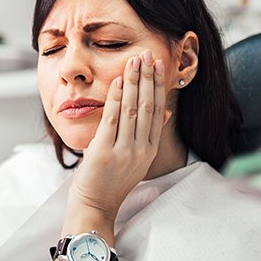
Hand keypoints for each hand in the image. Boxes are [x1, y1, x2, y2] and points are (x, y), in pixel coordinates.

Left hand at [68, 50, 168, 221]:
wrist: (95, 206)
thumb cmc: (111, 182)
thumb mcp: (136, 159)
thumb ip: (149, 135)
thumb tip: (165, 111)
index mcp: (149, 150)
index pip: (158, 111)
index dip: (158, 86)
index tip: (158, 65)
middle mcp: (141, 150)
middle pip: (148, 106)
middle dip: (148, 78)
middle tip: (148, 54)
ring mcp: (124, 151)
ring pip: (133, 110)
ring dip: (134, 83)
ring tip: (135, 61)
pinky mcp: (105, 152)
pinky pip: (113, 119)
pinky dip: (116, 98)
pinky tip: (119, 81)